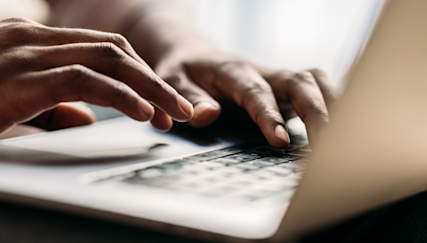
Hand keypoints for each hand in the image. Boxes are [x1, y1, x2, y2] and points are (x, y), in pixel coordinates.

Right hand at [0, 17, 192, 135]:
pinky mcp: (20, 75)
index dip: (140, 76)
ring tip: (174, 113)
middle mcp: (33, 38)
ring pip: (109, 61)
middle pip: (116, 52)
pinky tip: (144, 113)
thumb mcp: (13, 104)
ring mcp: (26, 52)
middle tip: (180, 108)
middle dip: (154, 80)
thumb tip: (88, 118)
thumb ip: (52, 108)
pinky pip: (84, 81)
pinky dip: (121, 97)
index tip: (161, 103)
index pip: (104, 50)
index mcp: (34, 42)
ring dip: (149, 88)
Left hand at [125, 13, 339, 147]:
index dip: (270, 115)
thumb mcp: (171, 80)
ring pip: (313, 81)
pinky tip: (343, 121)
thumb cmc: (182, 69)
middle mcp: (260, 71)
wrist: (193, 53)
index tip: (281, 141)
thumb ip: (188, 98)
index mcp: (232, 70)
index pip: (256, 92)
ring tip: (344, 136)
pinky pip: (314, 87)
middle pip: (298, 82)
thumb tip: (207, 116)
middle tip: (327, 145)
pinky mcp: (283, 87)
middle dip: (316, 112)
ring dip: (332, 104)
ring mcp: (275, 78)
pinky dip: (332, 100)